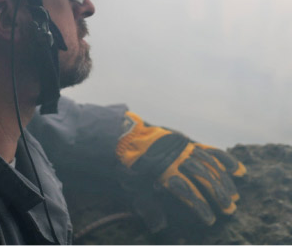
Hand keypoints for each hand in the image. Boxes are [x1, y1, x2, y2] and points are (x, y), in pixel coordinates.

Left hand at [116, 112, 245, 228]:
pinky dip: (223, 159)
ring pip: (209, 163)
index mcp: (162, 169)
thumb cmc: (131, 167)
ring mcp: (183, 148)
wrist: (127, 138)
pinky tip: (237, 170)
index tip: (210, 220)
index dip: (200, 206)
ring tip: (234, 197)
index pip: (187, 190)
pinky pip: (208, 149)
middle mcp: (176, 157)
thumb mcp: (133, 187)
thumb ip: (147, 206)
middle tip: (229, 210)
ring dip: (223, 180)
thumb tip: (160, 227)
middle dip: (218, 193)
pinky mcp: (186, 142)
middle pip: (202, 175)